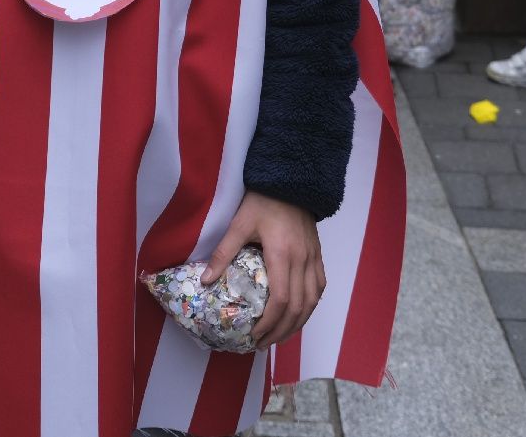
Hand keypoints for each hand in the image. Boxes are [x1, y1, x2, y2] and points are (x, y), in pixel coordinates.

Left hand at [202, 190, 324, 348]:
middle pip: (298, 308)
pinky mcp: (318, 256)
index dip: (270, 323)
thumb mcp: (239, 224)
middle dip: (281, 331)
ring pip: (312, 302)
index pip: (281, 300)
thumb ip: (223, 253)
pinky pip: (319, 288)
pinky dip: (309, 307)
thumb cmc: (263, 201)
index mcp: (283, 255)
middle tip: (263, 344)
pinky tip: (298, 315)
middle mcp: (303, 261)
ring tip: (279, 337)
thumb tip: (206, 281)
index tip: (255, 336)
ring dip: (297, 324)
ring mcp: (313, 259)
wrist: (291, 182)